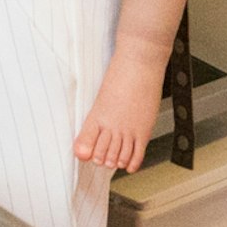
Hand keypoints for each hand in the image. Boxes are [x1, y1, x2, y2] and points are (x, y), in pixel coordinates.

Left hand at [75, 41, 169, 173]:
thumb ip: (92, 125)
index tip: (86, 153)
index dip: (85, 153)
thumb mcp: (100, 99)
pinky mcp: (144, 130)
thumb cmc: (120, 75)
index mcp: (96, 117)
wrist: (140, 63)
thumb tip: (82, 148)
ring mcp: (128, 130)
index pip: (85, 146)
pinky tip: (128, 163)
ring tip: (114, 156)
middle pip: (102, 156)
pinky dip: (131, 164)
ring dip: (115, 161)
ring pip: (119, 158)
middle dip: (101, 158)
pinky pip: (137, 156)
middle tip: (103, 154)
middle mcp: (111, 126)